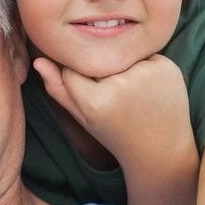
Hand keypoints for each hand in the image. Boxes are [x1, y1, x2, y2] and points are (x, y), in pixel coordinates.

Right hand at [33, 54, 192, 165]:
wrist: (161, 150)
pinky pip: (144, 54)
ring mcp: (146, 74)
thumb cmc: (116, 134)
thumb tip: (38, 61)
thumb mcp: (82, 117)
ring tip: (134, 93)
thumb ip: (58, 90)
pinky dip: (145, 65)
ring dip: (123, 66)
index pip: (72, 68)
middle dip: (102, 72)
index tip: (93, 96)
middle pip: (97, 59)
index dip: (80, 79)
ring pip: (120, 53)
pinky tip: (150, 88)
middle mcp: (120, 84)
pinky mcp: (166, 67)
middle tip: (116, 98)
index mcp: (95, 101)